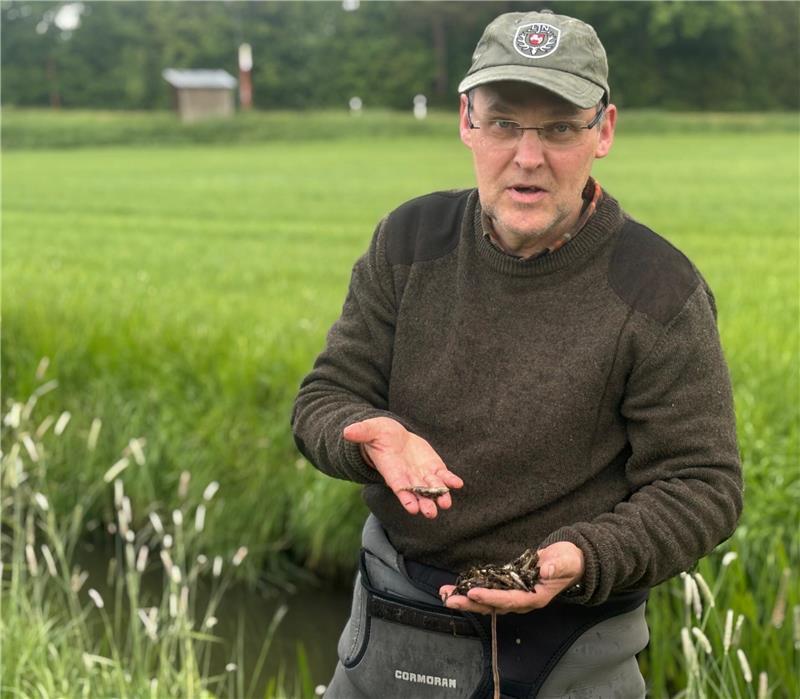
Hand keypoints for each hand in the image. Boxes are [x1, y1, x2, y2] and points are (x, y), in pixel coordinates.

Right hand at [343, 417, 463, 517]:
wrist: (394, 436)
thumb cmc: (379, 434)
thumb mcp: (370, 430)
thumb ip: (361, 432)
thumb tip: (346, 431)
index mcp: (392, 472)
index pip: (399, 488)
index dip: (405, 497)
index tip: (412, 508)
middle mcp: (408, 477)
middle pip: (417, 494)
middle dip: (424, 503)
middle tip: (431, 513)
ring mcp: (422, 474)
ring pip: (432, 488)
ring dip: (440, 496)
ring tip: (446, 503)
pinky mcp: (433, 467)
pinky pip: (443, 476)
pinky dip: (450, 480)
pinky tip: (458, 483)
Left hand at [439, 542, 584, 613]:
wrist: (570, 561)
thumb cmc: (569, 562)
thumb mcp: (567, 562)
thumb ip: (557, 566)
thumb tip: (546, 569)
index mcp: (535, 597)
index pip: (510, 600)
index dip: (491, 598)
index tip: (474, 592)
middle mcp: (522, 600)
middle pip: (493, 605)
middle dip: (471, 603)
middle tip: (449, 599)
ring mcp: (514, 594)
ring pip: (487, 601)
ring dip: (466, 598)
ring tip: (446, 594)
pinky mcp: (508, 585)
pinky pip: (488, 590)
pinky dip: (472, 588)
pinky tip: (457, 586)